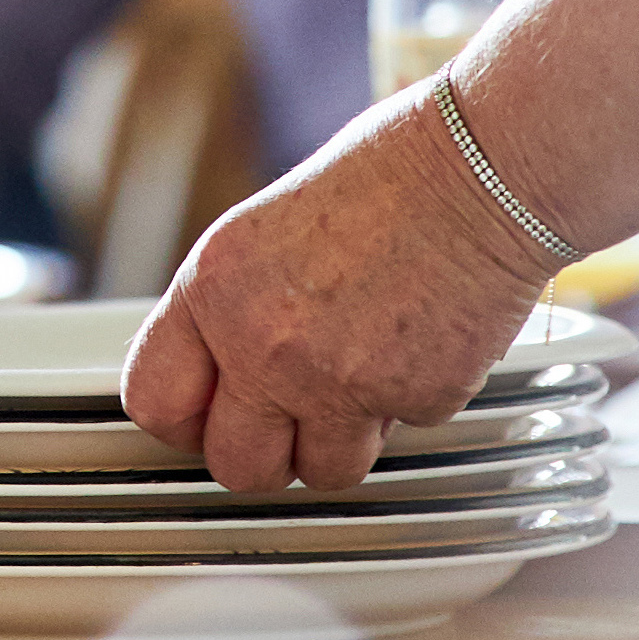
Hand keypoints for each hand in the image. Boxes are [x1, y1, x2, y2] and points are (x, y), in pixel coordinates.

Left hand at [119, 82, 561, 496]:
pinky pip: (399, 434)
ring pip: (324, 471)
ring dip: (344, 439)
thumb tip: (224, 364)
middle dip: (269, 452)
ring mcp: (339, 381)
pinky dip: (410, 403)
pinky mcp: (412, 401)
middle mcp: (264, 344)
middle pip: (236, 466)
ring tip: (368, 373)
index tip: (212, 415)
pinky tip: (420, 340)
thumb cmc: (391, 174)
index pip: (154, 401)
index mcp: (215, 288)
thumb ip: (237, 304)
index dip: (186, 420)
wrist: (485, 168)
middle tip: (295, 418)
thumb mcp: (269, 229)